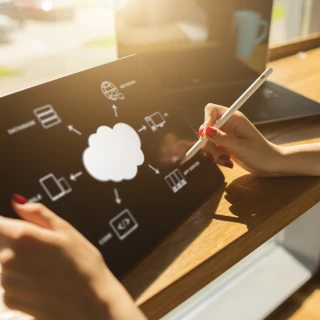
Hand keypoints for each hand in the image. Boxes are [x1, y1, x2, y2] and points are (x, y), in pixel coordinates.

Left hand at [0, 195, 145, 319]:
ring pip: (6, 262)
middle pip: (3, 242)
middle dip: (18, 242)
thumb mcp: (67, 230)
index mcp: (23, 237)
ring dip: (20, 261)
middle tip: (46, 248)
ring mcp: (7, 282)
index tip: (21, 228)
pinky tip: (44, 281)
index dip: (6, 223)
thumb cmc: (83, 264)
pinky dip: (22, 279)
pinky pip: (9, 282)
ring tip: (48, 266)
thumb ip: (38, 213)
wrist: (90, 303)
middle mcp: (7, 259)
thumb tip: (17, 202)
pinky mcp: (10, 300)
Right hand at [199, 104, 282, 175]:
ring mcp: (226, 135)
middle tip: (214, 155)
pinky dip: (216, 157)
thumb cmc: (261, 154)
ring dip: (212, 152)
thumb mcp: (241, 147)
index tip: (205, 135)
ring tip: (226, 160)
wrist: (271, 165)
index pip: (211, 110)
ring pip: (208, 140)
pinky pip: (213, 149)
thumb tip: (205, 131)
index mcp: (234, 119)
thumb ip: (222, 139)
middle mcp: (228, 125)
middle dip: (208, 142)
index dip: (206, 120)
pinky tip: (228, 161)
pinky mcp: (225, 145)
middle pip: (207, 128)